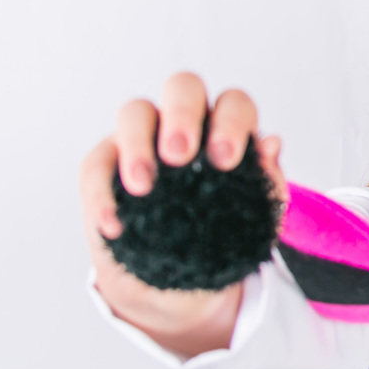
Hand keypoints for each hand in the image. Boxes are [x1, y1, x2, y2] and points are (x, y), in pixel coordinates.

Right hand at [78, 72, 287, 354]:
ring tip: (144, 187)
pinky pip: (96, 164)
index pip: (234, 104)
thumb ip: (266, 183)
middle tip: (179, 155)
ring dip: (137, 146)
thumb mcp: (252, 220)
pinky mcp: (104, 162)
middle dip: (181, 116)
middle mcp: (184, 122)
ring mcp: (141, 137)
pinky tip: (113, 225)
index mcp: (226, 129)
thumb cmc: (222, 237)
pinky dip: (102, 193)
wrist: (178, 281)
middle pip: (183, 87)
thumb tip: (272, 144)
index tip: (225, 159)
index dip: (232, 122)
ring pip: (134, 112)